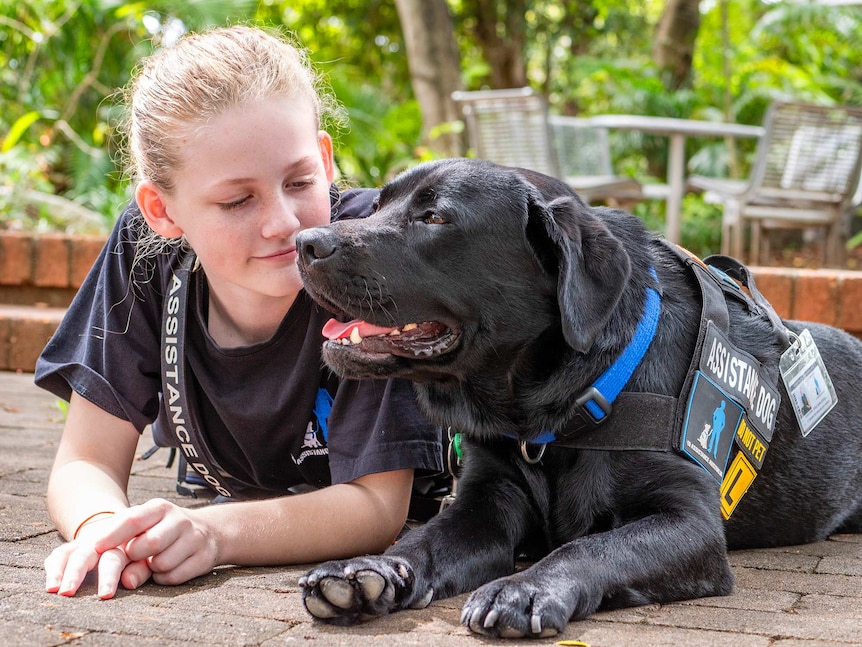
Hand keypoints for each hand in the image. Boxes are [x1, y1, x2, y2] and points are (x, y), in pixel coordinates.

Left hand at [44, 498, 216, 597]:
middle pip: (149, 543)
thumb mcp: (143, 529)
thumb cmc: (160, 531)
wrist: (207, 532)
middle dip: (136, 556)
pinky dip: (165, 578)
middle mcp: (179, 519)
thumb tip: (125, 580)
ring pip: (162, 563)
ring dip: (152, 569)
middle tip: (134, 556)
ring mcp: (195, 537)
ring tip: (153, 562)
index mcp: (159, 508)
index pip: (133, 519)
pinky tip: (167, 569)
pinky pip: (175, 577)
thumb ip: (125, 546)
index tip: (95, 549)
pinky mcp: (204, 557)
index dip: (113, 535)